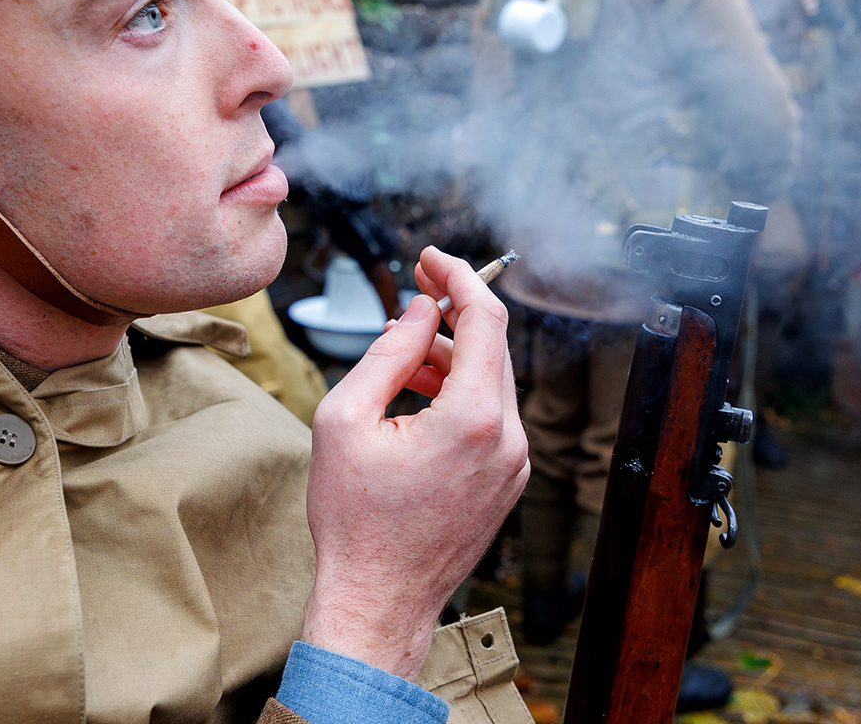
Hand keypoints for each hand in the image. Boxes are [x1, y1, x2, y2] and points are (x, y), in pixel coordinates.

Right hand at [301, 246, 528, 680]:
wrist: (378, 600)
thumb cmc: (354, 520)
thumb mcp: (346, 418)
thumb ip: (388, 353)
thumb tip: (418, 311)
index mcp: (474, 419)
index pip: (485, 319)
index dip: (458, 277)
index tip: (430, 259)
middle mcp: (507, 439)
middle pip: (492, 347)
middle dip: (453, 313)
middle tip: (413, 293)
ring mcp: (513, 464)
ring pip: (492, 382)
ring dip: (452, 356)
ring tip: (399, 355)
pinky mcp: (507, 482)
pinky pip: (490, 417)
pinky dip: (459, 393)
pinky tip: (417, 395)